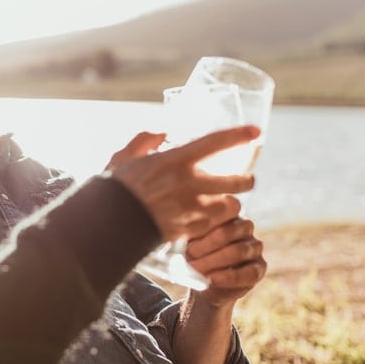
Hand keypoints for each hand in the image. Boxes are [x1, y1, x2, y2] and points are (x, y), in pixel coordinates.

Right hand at [108, 126, 257, 243]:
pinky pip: (212, 226)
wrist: (108, 225)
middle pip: (237, 182)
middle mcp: (189, 184)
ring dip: (229, 205)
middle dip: (246, 181)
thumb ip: (145, 140)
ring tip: (224, 203)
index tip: (256, 132)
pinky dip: (212, 223)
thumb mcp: (125, 157)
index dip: (239, 136)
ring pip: (229, 207)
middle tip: (245, 180)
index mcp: (176, 161)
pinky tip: (205, 220)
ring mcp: (191, 210)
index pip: (216, 143)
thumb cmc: (114, 189)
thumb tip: (162, 133)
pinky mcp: (188, 230)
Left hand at [186, 205, 266, 307]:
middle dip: (206, 245)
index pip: (223, 208)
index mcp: (228, 212)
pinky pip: (248, 272)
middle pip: (228, 231)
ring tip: (195, 269)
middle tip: (188, 254)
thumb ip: (187, 233)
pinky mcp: (259, 268)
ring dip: (213, 261)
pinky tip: (212, 279)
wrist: (202, 283)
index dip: (205, 220)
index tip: (186, 230)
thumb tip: (179, 230)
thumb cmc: (192, 254)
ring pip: (238, 251)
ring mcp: (254, 247)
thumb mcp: (185, 240)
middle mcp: (244, 226)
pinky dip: (228, 277)